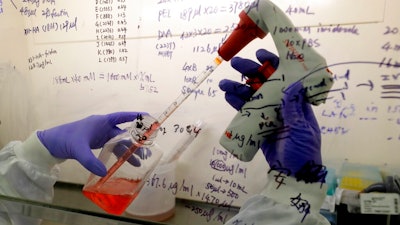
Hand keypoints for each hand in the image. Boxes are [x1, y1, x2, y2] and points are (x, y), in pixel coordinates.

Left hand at [37, 112, 147, 176]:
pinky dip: (118, 154)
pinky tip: (124, 163)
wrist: (50, 144)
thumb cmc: (65, 139)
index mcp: (100, 122)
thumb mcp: (78, 149)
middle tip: (145, 151)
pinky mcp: (95, 143)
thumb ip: (90, 161)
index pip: (121, 117)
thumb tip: (103, 172)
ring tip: (138, 162)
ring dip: (127, 151)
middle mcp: (102, 127)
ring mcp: (99, 135)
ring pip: (118, 142)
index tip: (148, 118)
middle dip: (134, 141)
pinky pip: (111, 148)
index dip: (135, 116)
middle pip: (123, 133)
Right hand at [219, 49, 324, 181]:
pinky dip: (237, 104)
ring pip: (253, 97)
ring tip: (224, 83)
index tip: (261, 54)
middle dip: (251, 72)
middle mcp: (283, 106)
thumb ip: (294, 110)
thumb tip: (292, 84)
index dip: (274, 64)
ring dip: (239, 88)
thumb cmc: (303, 153)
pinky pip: (247, 112)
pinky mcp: (259, 127)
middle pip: (266, 84)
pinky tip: (228, 96)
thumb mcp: (301, 130)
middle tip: (236, 63)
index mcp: (297, 104)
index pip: (286, 77)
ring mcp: (269, 116)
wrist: (293, 176)